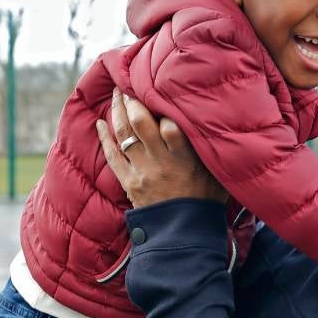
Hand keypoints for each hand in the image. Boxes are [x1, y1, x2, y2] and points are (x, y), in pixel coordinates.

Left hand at [96, 89, 228, 206]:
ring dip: (117, 112)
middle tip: (130, 84)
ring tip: (116, 94)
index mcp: (184, 158)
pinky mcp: (129, 183)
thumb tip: (216, 119)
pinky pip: (112, 156)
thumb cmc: (205, 200)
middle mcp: (160, 162)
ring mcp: (142, 172)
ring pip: (124, 135)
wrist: (184, 233)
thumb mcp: (217, 172)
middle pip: (141, 124)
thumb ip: (212, 147)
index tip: (159, 90)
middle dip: (133, 100)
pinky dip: (104, 138)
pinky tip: (100, 123)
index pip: (170, 126)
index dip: (162, 107)